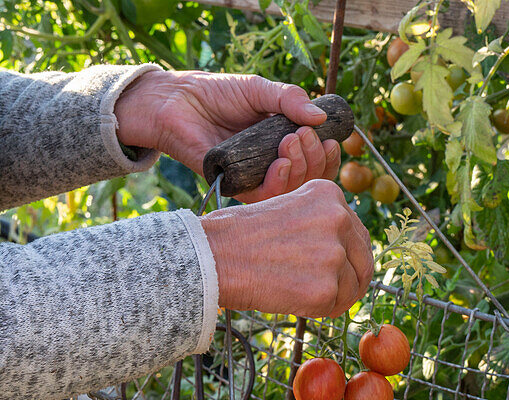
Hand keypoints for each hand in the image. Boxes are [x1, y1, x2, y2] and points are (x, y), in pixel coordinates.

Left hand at [115, 70, 340, 202]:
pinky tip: (280, 165)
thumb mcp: (261, 90)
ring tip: (291, 143)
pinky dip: (277, 185)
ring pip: (289, 192)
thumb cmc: (218, 94)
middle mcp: (271, 166)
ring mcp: (253, 179)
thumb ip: (290, 100)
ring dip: (299, 169)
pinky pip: (262, 199)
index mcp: (283, 146)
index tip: (330, 139)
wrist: (178, 100)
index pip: (316, 163)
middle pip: (308, 180)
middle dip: (314, 160)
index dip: (327, 157)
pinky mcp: (233, 187)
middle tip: (303, 135)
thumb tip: (321, 117)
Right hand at [201, 180, 372, 317]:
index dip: (347, 254)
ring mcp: (335, 255)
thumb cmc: (239, 235)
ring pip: (354, 285)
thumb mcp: (287, 208)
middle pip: (363, 258)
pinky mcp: (327, 288)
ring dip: (335, 295)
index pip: (356, 231)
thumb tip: (344, 251)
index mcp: (330, 194)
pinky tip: (297, 302)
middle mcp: (339, 219)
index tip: (334, 267)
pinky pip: (338, 305)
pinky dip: (321, 309)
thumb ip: (318, 224)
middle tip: (334, 291)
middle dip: (351, 277)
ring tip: (304, 294)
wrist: (214, 257)